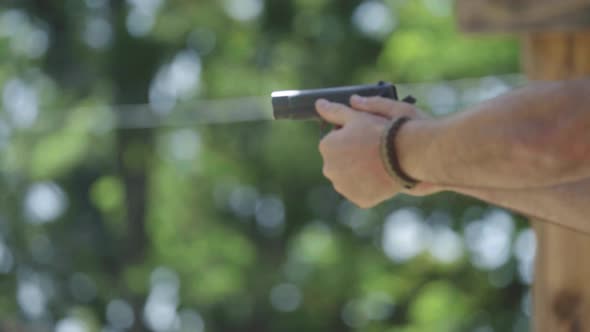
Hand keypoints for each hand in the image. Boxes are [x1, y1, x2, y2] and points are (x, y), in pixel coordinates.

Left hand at [316, 96, 439, 207]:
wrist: (406, 154)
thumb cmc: (381, 131)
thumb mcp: (357, 115)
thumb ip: (335, 110)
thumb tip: (319, 104)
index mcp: (326, 146)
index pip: (333, 141)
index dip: (350, 136)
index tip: (365, 135)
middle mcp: (329, 169)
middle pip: (339, 161)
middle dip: (351, 156)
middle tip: (372, 149)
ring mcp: (343, 187)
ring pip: (348, 178)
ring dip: (358, 172)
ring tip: (377, 163)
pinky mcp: (359, 199)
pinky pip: (361, 191)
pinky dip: (368, 186)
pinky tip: (379, 176)